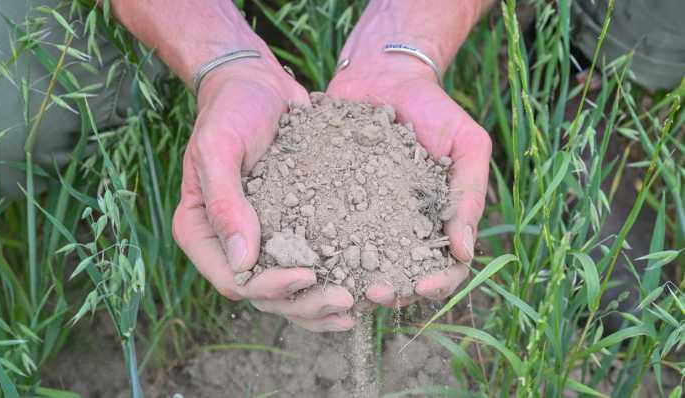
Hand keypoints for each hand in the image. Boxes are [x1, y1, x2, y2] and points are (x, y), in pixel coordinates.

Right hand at [173, 62, 353, 331]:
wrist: (258, 84)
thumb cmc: (231, 110)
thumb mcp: (219, 148)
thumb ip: (224, 202)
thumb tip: (242, 261)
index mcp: (202, 233)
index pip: (235, 280)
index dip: (271, 288)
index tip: (309, 274)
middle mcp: (230, 245)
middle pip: (266, 297)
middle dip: (305, 305)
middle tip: (346, 301)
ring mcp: (262, 241)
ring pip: (290, 292)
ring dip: (321, 306)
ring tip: (357, 306)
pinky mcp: (292, 230)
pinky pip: (310, 265)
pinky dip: (333, 279)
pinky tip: (362, 286)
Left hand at [327, 52, 491, 306]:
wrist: (383, 75)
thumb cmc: (434, 109)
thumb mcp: (468, 144)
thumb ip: (469, 194)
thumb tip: (464, 252)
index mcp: (437, 220)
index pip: (444, 267)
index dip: (436, 283)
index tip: (420, 284)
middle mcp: (400, 226)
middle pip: (401, 277)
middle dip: (392, 292)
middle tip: (374, 293)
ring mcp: (364, 217)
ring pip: (361, 265)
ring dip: (355, 281)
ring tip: (344, 284)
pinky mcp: (331, 201)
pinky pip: (325, 231)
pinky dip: (320, 249)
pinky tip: (311, 257)